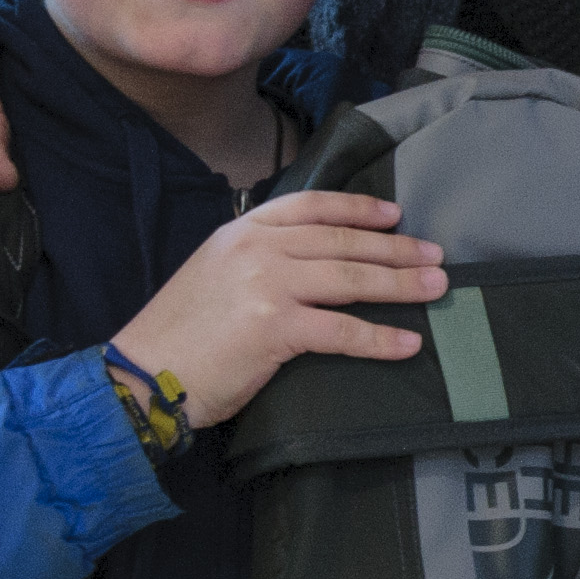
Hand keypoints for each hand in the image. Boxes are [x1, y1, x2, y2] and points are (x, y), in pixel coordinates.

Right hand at [113, 193, 446, 427]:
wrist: (143, 373)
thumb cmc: (179, 334)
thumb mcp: (213, 272)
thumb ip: (256, 259)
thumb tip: (307, 263)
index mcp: (241, 231)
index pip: (311, 206)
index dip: (357, 208)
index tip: (394, 215)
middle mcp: (258, 249)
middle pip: (341, 241)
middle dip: (395, 248)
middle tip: (435, 255)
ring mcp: (268, 285)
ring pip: (351, 279)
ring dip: (400, 283)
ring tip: (436, 287)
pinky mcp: (276, 327)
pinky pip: (343, 331)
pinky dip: (381, 338)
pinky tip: (408, 343)